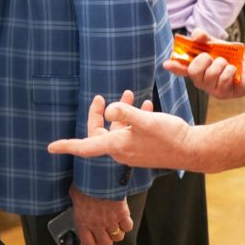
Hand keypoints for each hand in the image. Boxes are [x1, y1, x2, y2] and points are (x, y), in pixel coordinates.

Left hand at [47, 91, 203, 171]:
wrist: (194, 149)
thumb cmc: (170, 137)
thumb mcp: (146, 120)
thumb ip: (125, 113)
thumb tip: (109, 109)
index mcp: (117, 146)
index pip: (85, 146)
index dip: (67, 146)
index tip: (51, 147)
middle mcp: (122, 151)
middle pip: (100, 132)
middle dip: (99, 113)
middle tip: (101, 97)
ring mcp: (133, 150)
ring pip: (117, 129)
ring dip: (120, 112)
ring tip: (129, 94)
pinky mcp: (143, 147)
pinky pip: (131, 132)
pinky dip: (133, 118)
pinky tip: (143, 105)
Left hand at [68, 184, 131, 244]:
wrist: (98, 176)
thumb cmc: (84, 183)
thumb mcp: (74, 194)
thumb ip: (77, 204)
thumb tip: (78, 203)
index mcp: (83, 221)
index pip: (88, 243)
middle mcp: (97, 224)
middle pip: (106, 243)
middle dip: (107, 241)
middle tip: (107, 236)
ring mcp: (110, 220)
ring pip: (118, 237)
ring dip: (117, 233)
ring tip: (116, 227)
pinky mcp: (122, 214)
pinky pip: (128, 227)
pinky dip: (127, 225)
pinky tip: (124, 220)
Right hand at [163, 29, 244, 98]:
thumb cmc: (230, 57)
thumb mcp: (216, 44)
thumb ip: (204, 38)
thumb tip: (197, 35)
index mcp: (195, 69)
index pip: (180, 69)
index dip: (174, 66)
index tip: (167, 64)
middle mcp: (200, 81)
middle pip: (193, 70)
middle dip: (204, 59)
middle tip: (213, 57)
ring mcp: (210, 89)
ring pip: (211, 74)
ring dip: (221, 64)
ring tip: (226, 64)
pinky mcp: (223, 94)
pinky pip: (224, 78)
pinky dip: (231, 70)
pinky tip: (233, 71)